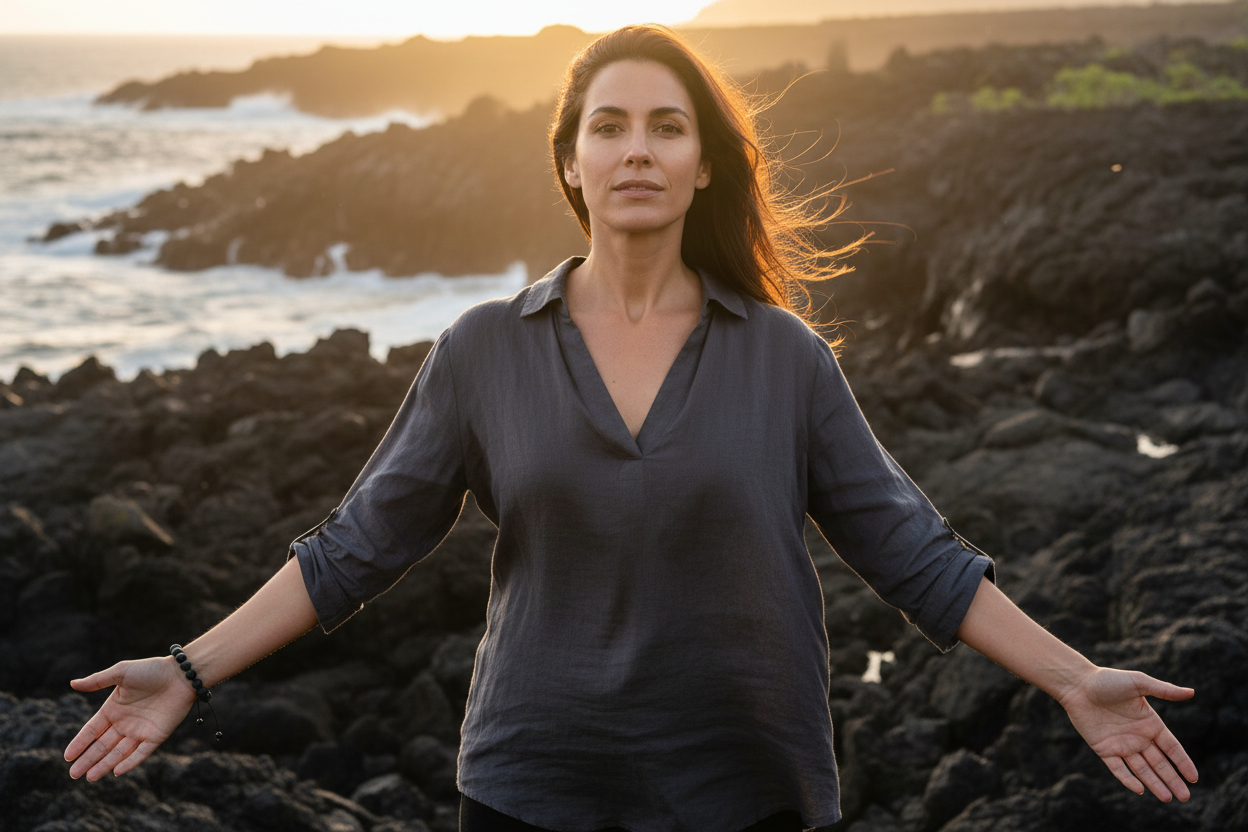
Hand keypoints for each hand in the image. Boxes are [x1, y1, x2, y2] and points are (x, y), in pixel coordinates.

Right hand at [64, 656, 195, 779]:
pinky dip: (130, 762)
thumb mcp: (122, 672)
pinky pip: (141, 753)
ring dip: (104, 765)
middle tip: (74, 775)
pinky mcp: (156, 736)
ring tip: (89, 777)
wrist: (182, 674)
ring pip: (119, 753)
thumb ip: (98, 680)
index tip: (67, 757)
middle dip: (88, 760)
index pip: (92, 731)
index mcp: (113, 710)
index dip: (80, 743)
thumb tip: (72, 683)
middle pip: (102, 746)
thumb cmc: (152, 670)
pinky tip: (117, 771)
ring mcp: (140, 731)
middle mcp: (125, 723)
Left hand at [1058, 667, 1197, 801]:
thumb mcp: (1138, 683)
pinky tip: (1139, 789)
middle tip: (1185, 797)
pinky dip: (1128, 779)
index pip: (1171, 748)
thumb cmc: (1107, 680)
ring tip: (1167, 798)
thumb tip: (1192, 692)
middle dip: (1172, 780)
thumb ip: (1164, 690)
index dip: (1182, 762)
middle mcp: (1138, 737)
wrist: (1077, 685)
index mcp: (1150, 723)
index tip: (1194, 778)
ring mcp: (1121, 744)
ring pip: (1141, 769)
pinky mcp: (1104, 749)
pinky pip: (1118, 768)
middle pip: (1159, 763)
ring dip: (1154, 784)